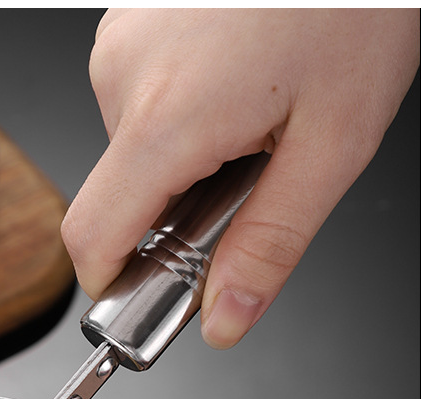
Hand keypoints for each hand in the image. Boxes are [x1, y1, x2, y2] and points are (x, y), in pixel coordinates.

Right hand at [61, 8, 418, 347]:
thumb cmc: (353, 2)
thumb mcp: (333, 142)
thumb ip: (271, 244)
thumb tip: (224, 320)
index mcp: (167, 118)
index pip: (91, 238)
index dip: (111, 283)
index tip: (146, 297)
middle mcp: (124, 76)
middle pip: (117, 197)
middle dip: (172, 215)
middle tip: (248, 180)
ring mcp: (122, 42)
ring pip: (131, 151)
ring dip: (181, 162)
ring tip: (251, 119)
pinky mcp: (132, 23)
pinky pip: (138, 102)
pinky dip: (179, 118)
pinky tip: (235, 85)